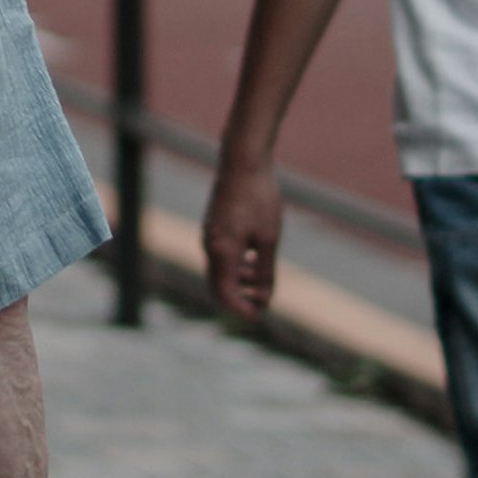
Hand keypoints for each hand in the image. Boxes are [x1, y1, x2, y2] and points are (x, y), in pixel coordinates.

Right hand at [203, 148, 282, 323]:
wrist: (243, 160)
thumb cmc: (259, 198)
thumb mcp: (269, 238)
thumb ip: (265, 272)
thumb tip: (264, 298)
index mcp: (222, 252)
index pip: (227, 295)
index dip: (243, 309)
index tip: (260, 316)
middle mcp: (209, 245)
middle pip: (219, 287)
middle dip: (239, 299)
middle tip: (261, 305)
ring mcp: (208, 234)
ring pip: (219, 270)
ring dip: (239, 282)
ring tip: (262, 280)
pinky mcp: (212, 225)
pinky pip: (220, 255)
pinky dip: (235, 266)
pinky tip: (254, 259)